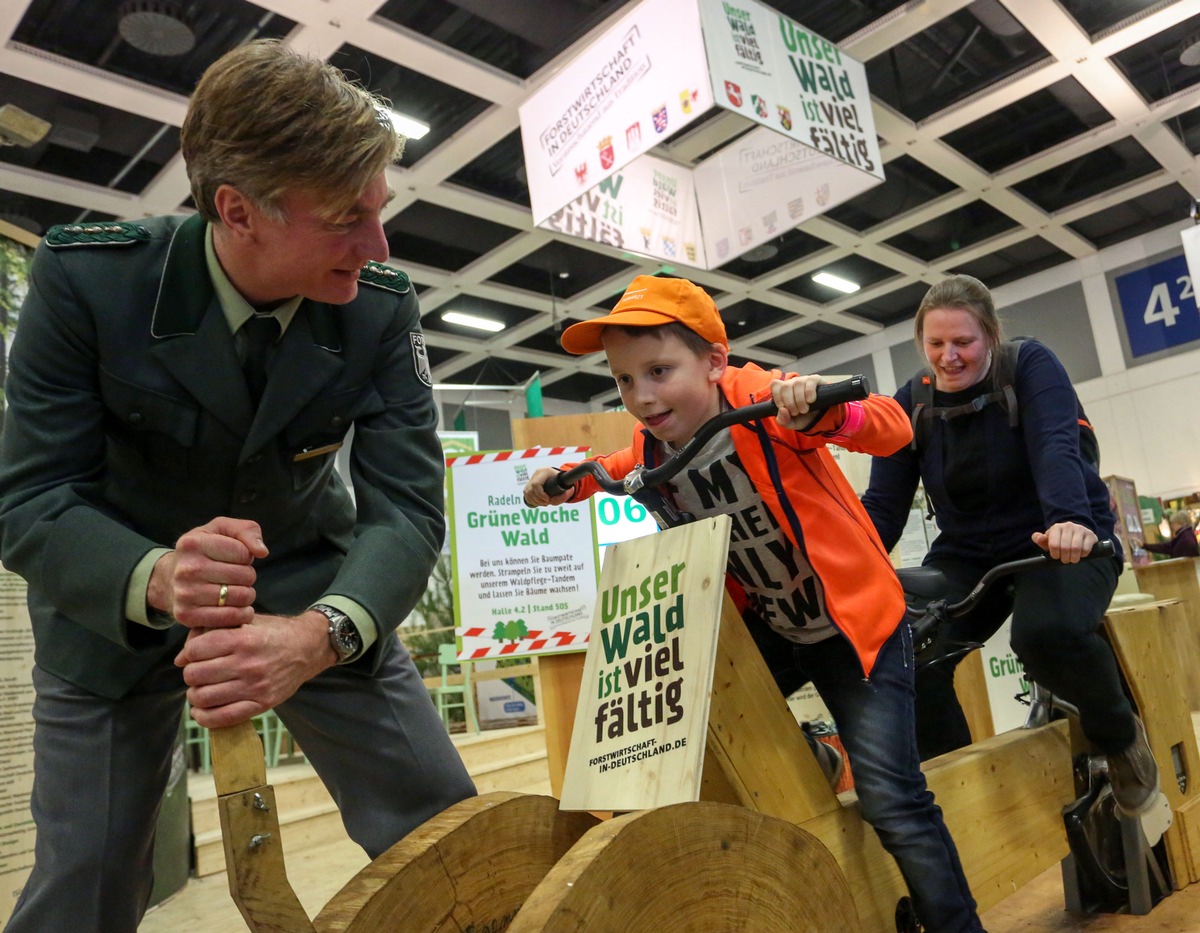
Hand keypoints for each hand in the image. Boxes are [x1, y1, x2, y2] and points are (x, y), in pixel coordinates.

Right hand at [148, 517, 268, 628]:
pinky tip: (238, 608)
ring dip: (246, 595)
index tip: (235, 558)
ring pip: (241, 597)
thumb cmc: (204, 550)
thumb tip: (262, 552)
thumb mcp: (222, 529)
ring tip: (235, 590)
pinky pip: (230, 618)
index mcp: (193, 544)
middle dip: (247, 576)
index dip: (246, 556)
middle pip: (245, 576)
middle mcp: (186, 569)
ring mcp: (184, 594)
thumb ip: (247, 531)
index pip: (243, 553)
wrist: (168, 577)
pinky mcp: (186, 615)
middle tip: (236, 577)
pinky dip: (241, 614)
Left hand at [175, 609, 332, 727]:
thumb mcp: (245, 622)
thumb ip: (212, 633)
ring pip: (203, 698)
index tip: (195, 655)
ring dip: (195, 695)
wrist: (308, 647)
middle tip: (198, 673)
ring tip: (201, 690)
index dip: (189, 653)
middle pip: (195, 675)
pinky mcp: (262, 704)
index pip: (195, 650)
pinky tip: (201, 710)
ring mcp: (255, 687)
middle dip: (191, 674)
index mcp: (242, 640)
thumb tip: (180, 659)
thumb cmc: (273, 632)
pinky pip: (222, 718)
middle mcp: (247, 664)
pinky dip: (204, 717)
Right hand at [523, 466, 572, 506]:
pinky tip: (539, 502)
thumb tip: (566, 494)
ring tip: (545, 503)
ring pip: (527, 494)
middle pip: (530, 491)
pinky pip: (526, 496)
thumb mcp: (565, 484)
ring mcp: (530, 480)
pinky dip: (532, 501)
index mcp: (544, 472)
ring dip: (536, 502)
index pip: (536, 484)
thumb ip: (566, 492)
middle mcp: (535, 475)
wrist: (554, 476)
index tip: (548, 499)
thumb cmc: (560, 480)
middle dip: (539, 500)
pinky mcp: (527, 486)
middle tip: (547, 503)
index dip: (540, 494)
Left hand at [770, 375, 823, 429]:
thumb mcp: (790, 423)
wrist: (819, 418)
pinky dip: (809, 392)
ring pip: (797, 384)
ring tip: (804, 410)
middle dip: (790, 403)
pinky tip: (811, 401)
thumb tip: (782, 410)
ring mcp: (803, 380)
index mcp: (783, 391)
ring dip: (800, 400)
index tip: (783, 407)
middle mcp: (792, 383)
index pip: (775, 385)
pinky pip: (810, 381)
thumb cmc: (802, 418)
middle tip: (796, 413)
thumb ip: (782, 420)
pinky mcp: (815, 380)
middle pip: (785, 386)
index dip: (777, 396)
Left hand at [1032, 521, 1096, 563]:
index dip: (1055, 554)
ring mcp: (1080, 530)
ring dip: (1074, 558)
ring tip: (1072, 559)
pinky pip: (1086, 548)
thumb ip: (1040, 539)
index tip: (1056, 556)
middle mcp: (1068, 526)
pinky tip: (1080, 554)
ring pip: (1076, 548)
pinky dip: (1083, 555)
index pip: (1054, 544)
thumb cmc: (1060, 538)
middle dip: (1064, 557)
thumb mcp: (1048, 539)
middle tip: (1065, 560)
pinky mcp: (1090, 535)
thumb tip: (1037, 537)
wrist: (1076, 530)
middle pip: (1065, 547)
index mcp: (1056, 527)